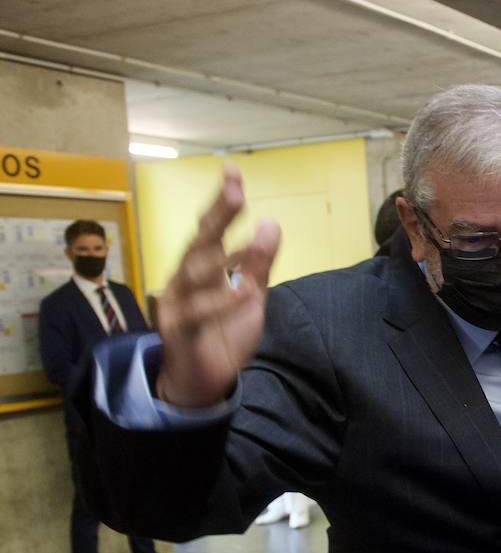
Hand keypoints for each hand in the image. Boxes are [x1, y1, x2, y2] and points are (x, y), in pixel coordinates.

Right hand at [156, 166, 279, 407]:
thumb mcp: (249, 294)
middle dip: (217, 217)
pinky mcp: (180, 332)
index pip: (210, 229)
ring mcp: (178, 304)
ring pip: (193, 276)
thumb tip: (270, 223)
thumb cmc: (222, 331)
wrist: (202, 379)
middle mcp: (184, 279)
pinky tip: (242, 292)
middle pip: (199, 243)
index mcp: (202, 266)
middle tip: (234, 193)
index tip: (233, 173)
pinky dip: (218, 303)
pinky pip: (197, 315)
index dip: (221, 202)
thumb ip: (258, 263)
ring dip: (220, 259)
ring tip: (245, 245)